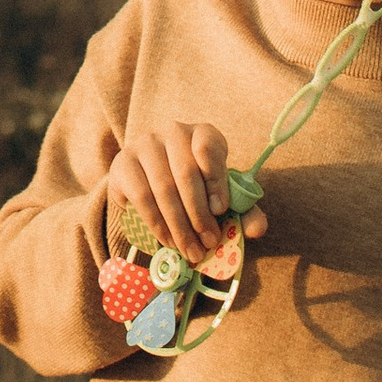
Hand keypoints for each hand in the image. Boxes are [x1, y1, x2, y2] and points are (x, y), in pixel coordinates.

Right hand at [102, 117, 265, 268]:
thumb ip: (243, 210)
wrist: (149, 180)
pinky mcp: (123, 162)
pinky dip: (157, 224)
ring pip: (163, 188)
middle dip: (199, 214)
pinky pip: (141, 196)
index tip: (221, 210)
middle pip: (186, 173)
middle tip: (209, 242)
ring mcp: (145, 144)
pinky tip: (169, 241)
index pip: (208, 146)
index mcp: (202, 133)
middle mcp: (172, 131)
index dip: (216, 179)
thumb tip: (257, 228)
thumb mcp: (219, 194)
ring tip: (191, 250)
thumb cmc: (193, 187)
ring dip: (179, 225)